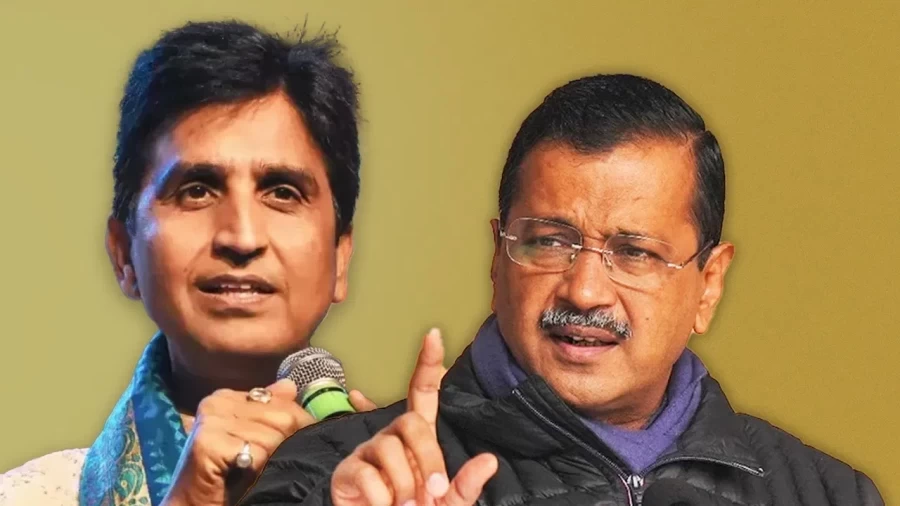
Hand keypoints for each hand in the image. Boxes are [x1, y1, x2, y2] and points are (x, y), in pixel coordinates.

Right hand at [162, 379, 375, 505]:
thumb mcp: (252, 439)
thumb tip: (289, 385)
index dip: (297, 427)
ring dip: (271, 460)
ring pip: (273, 436)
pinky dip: (258, 469)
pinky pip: (257, 452)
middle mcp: (216, 402)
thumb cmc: (225, 475)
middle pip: (283, 417)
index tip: (293, 447)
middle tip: (271, 464)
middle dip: (286, 445)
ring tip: (255, 471)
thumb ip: (270, 411)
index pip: (283, 402)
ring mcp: (210, 420)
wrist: (193, 505)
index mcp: (227, 397)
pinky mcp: (207, 443)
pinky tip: (245, 476)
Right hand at [331, 329, 498, 505]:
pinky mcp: (347, 471)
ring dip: (405, 485)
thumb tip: (489, 460)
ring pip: (390, 448)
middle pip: (412, 421)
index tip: (434, 335)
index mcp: (419, 439)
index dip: (428, 363)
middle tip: (433, 492)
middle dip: (428, 457)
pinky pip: (368, 473)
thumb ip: (467, 485)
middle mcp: (392, 438)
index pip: (423, 392)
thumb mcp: (450, 504)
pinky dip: (381, 497)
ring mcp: (368, 452)